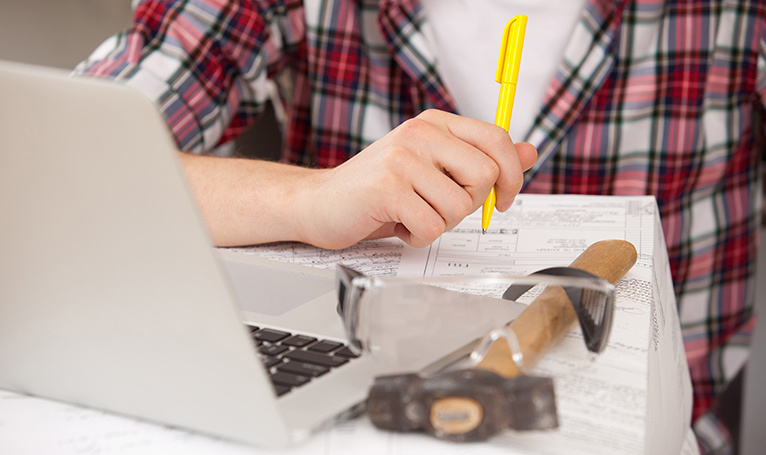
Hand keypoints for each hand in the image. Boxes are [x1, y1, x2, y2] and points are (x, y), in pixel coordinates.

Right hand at [293, 110, 536, 248]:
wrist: (317, 203)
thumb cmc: (376, 190)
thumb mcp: (433, 169)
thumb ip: (479, 159)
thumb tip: (530, 152)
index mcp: (435, 123)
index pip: (497, 139)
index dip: (511, 176)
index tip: (502, 199)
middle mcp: (420, 133)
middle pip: (485, 175)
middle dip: (469, 204)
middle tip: (437, 206)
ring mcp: (402, 158)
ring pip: (459, 207)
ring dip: (439, 224)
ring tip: (410, 215)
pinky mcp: (388, 188)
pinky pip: (432, 227)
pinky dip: (417, 237)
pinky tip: (396, 225)